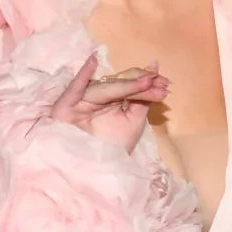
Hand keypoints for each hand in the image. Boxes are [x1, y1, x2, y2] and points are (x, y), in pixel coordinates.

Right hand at [48, 51, 168, 153]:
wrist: (90, 170)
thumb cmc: (112, 148)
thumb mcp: (133, 122)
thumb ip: (143, 99)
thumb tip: (154, 74)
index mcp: (112, 98)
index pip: (129, 85)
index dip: (146, 81)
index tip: (166, 83)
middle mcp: (97, 95)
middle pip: (119, 83)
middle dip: (140, 81)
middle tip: (160, 82)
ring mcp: (81, 99)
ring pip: (105, 87)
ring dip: (126, 83)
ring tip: (145, 80)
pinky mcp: (65, 105)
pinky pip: (75, 88)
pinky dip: (82, 74)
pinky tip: (93, 61)